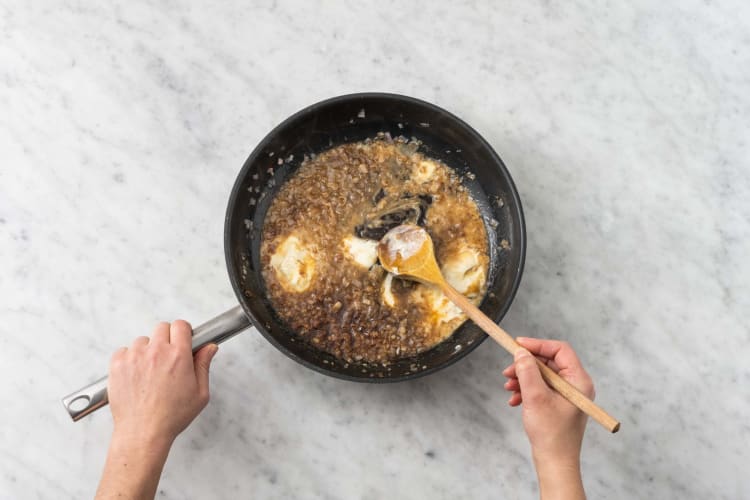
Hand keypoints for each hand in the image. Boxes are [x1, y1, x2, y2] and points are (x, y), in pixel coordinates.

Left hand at [108, 320, 218, 445]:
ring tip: (150, 371)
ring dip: (147, 350)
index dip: (183, 332)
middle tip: (167, 357)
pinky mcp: (117, 365)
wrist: (143, 432)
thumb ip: (204, 365)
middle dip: (167, 339)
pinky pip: (124, 351)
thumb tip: (209, 348)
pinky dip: (129, 359)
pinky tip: (136, 374)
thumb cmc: (171, 417)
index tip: (183, 339)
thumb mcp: (200, 393)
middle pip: (162, 328)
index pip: (181, 326)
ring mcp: (134, 357)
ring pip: (142, 340)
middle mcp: (156, 352)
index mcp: (178, 356)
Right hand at [503, 338, 593, 499]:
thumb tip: (521, 352)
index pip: (559, 350)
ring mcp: (567, 395)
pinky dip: (526, 390)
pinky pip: (540, 387)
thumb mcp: (535, 397)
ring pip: (542, 375)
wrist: (554, 462)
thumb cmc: (552, 434)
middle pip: (548, 362)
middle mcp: (575, 385)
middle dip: (526, 365)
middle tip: (508, 370)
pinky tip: (514, 399)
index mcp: (578, 380)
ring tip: (509, 387)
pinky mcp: (558, 403)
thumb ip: (527, 371)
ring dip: (523, 378)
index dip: (538, 345)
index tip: (518, 345)